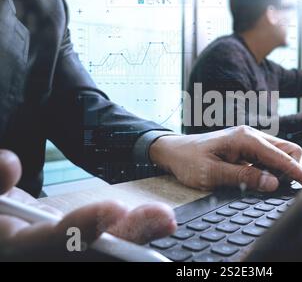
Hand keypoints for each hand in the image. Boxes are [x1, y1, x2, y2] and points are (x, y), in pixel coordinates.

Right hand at [0, 150, 176, 258]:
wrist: (3, 229)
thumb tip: (10, 163)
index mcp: (20, 247)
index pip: (56, 240)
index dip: (85, 228)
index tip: (115, 209)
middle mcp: (50, 256)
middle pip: (94, 253)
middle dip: (130, 236)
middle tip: (164, 218)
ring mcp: (70, 253)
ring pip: (107, 250)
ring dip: (140, 235)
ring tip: (166, 218)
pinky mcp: (83, 246)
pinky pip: (111, 243)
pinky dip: (136, 234)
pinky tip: (158, 223)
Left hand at [149, 126, 301, 192]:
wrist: (174, 150)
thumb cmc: (189, 160)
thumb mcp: (212, 173)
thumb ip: (243, 178)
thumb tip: (272, 183)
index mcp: (245, 139)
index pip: (281, 156)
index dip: (298, 171)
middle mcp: (251, 135)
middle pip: (288, 149)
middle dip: (289, 169)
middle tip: (271, 186)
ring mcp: (250, 140)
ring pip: (280, 153)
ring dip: (279, 170)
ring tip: (257, 183)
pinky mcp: (247, 148)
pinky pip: (268, 157)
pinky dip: (269, 169)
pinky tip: (253, 178)